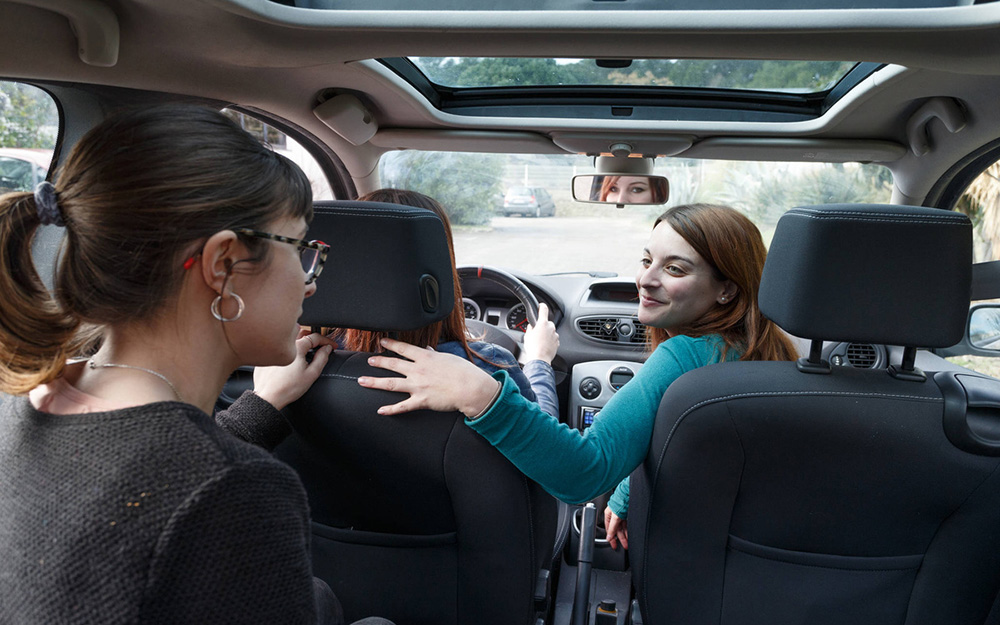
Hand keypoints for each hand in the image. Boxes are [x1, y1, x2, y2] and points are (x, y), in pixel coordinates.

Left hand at [252, 331, 334, 409]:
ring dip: (302, 342)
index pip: (315, 337)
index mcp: (296, 346)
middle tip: (321, 346)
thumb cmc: (288, 388)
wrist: (269, 397)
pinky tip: (293, 361)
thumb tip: (327, 349)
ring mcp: (274, 349)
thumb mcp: (311, 374)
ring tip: (308, 352)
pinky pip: (281, 349)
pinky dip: (289, 351)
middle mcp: (283, 344)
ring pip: (290, 340)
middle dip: (314, 338)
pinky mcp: (267, 356)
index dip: (327, 340)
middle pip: (302, 333)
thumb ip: (322, 358)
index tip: (332, 346)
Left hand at [358, 337, 500, 416]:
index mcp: (425, 358)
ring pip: (391, 384)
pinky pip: (402, 406)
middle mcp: (418, 371)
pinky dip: (390, 409)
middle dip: (379, 361)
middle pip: (393, 364)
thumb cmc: (463, 372)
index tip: (381, 342)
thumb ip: (435, 354)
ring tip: (363, 381)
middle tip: (369, 360)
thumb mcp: (448, 358)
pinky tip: (381, 410)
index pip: (403, 348)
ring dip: (375, 382)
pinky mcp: (421, 401)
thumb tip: (428, 349)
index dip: (391, 345)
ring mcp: (418, 386)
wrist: (471, 388)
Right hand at [522, 302, 558, 362]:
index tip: (541, 306)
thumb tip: (532, 326)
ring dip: (546, 334)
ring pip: (551, 331)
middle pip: (547, 323)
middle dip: (543, 327)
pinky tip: (544, 346)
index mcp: (543, 323)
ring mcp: (555, 335)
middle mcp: (551, 327)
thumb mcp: (527, 335)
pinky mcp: (557, 342)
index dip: (541, 306)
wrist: (540, 359)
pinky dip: (549, 341)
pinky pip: (553, 339)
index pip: (543, 309)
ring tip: (540, 342)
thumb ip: (531, 328)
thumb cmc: (533, 348)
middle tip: (537, 333)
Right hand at [604, 505, 628, 550]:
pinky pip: (627, 525)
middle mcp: (614, 516)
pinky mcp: (627, 514)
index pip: (609, 530)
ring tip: (628, 543)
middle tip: (624, 546)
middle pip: (617, 530)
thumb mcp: (615, 517)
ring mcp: (621, 515)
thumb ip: (612, 528)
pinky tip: (630, 535)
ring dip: (625, 536)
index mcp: (608, 515)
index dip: (611, 538)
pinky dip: (628, 531)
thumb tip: (609, 537)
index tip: (614, 545)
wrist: (628, 494)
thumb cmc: (620, 501)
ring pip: (623, 528)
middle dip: (620, 539)